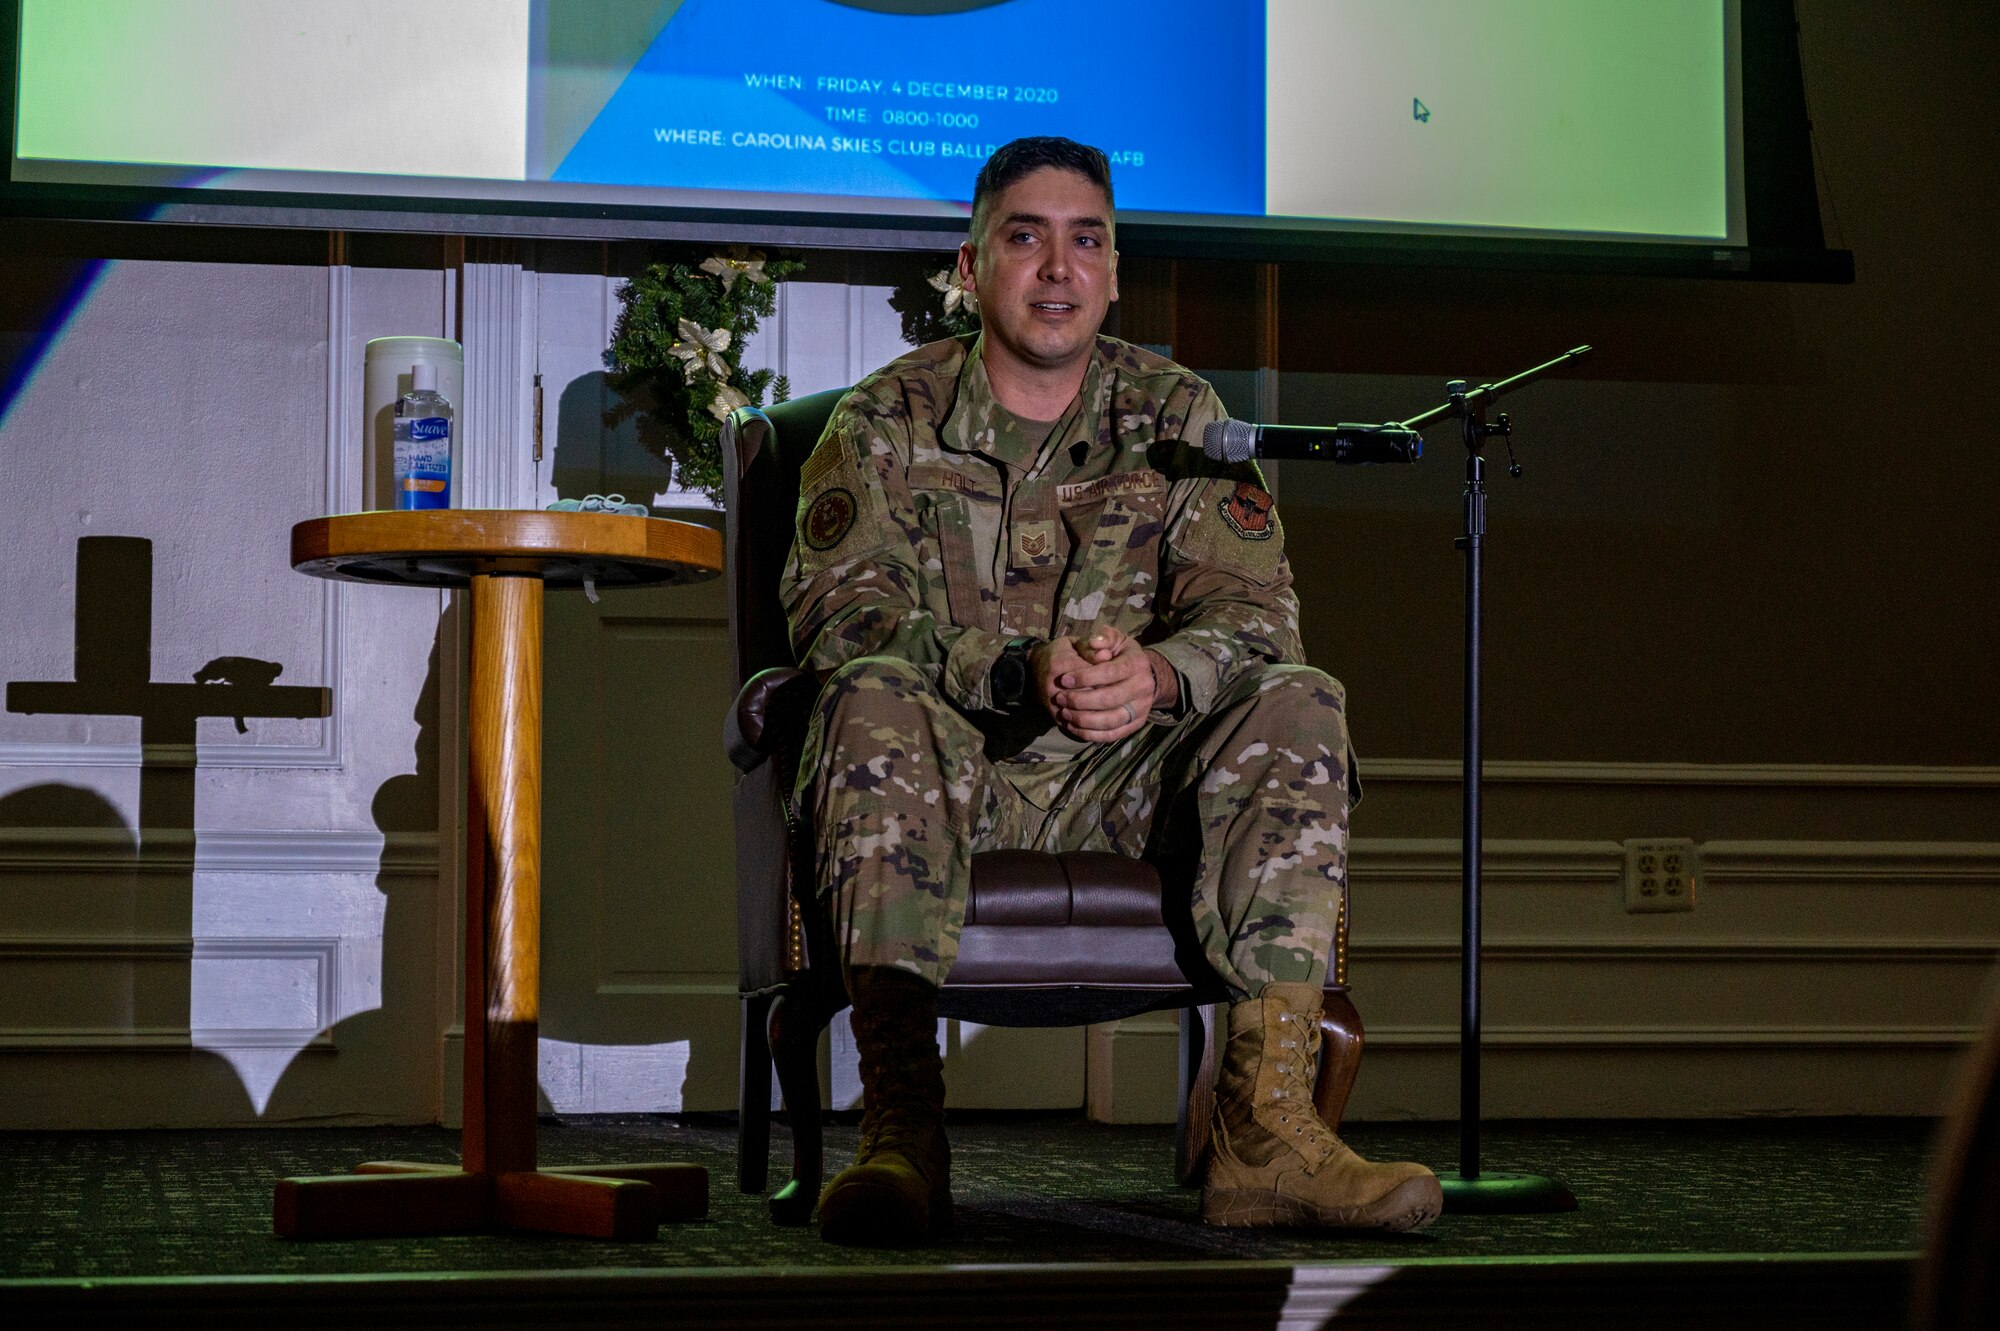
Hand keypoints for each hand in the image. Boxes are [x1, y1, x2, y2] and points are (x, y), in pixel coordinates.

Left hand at [1037, 626, 1157, 743]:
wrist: (1140, 675)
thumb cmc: (1120, 654)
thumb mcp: (1114, 639)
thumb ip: (1104, 637)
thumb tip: (1095, 643)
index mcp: (1138, 663)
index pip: (1110, 672)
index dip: (1085, 677)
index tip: (1064, 679)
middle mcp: (1144, 687)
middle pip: (1110, 699)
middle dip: (1081, 700)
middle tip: (1060, 698)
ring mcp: (1142, 708)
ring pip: (1111, 720)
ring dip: (1084, 719)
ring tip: (1064, 713)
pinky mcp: (1135, 724)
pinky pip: (1112, 735)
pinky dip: (1091, 734)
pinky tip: (1073, 726)